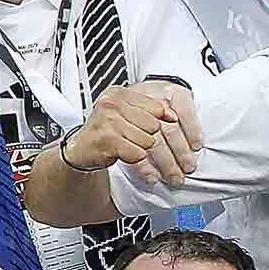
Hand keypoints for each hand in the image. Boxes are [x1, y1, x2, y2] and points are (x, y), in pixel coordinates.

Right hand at [63, 79, 202, 188]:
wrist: (80, 150)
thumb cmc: (105, 133)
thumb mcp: (126, 117)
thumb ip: (148, 112)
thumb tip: (173, 116)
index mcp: (120, 94)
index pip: (157, 107)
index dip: (174, 123)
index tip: (188, 138)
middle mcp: (113, 103)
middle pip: (156, 126)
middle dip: (171, 148)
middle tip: (184, 164)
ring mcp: (108, 120)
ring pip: (149, 141)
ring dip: (156, 158)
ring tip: (161, 170)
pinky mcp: (107, 139)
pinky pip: (137, 154)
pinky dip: (145, 167)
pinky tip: (150, 175)